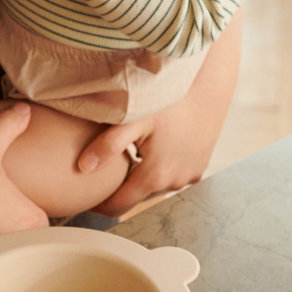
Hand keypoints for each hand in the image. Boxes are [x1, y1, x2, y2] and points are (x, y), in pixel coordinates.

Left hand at [74, 8, 243, 217]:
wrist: (207, 86)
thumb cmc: (169, 99)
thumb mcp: (133, 118)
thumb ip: (108, 145)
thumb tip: (83, 168)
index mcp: (155, 176)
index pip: (119, 206)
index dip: (100, 205)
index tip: (86, 197)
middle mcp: (174, 183)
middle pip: (137, 197)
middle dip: (120, 189)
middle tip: (103, 173)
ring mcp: (189, 176)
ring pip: (156, 187)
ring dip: (142, 178)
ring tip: (126, 159)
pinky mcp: (199, 167)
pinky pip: (173, 176)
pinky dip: (161, 169)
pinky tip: (152, 150)